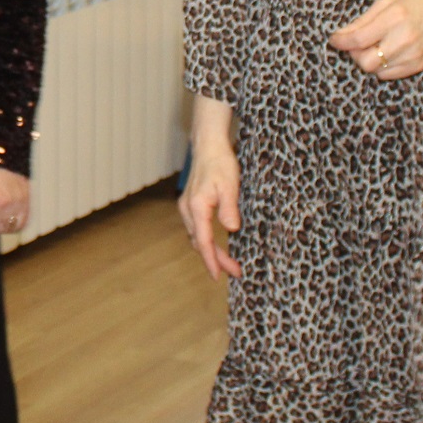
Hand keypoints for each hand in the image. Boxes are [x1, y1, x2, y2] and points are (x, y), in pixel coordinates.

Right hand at [179, 140, 240, 279]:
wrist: (208, 146)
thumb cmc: (220, 163)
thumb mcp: (230, 185)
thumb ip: (229, 208)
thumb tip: (231, 229)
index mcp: (197, 208)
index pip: (204, 241)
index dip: (212, 260)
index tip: (219, 276)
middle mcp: (188, 210)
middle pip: (200, 243)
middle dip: (216, 259)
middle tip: (235, 271)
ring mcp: (187, 207)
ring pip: (197, 237)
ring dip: (211, 251)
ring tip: (229, 262)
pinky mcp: (190, 205)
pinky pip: (197, 229)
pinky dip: (206, 241)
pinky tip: (217, 244)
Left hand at [329, 0, 422, 78]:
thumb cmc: (414, 5)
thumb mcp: (386, 3)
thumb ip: (361, 21)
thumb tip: (339, 36)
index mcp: (394, 18)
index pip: (359, 39)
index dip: (341, 42)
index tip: (334, 40)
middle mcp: (404, 39)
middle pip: (365, 61)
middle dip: (354, 54)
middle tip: (356, 44)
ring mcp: (412, 55)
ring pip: (375, 70)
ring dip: (367, 60)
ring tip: (375, 46)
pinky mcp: (416, 66)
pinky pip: (387, 75)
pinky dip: (380, 66)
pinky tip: (387, 52)